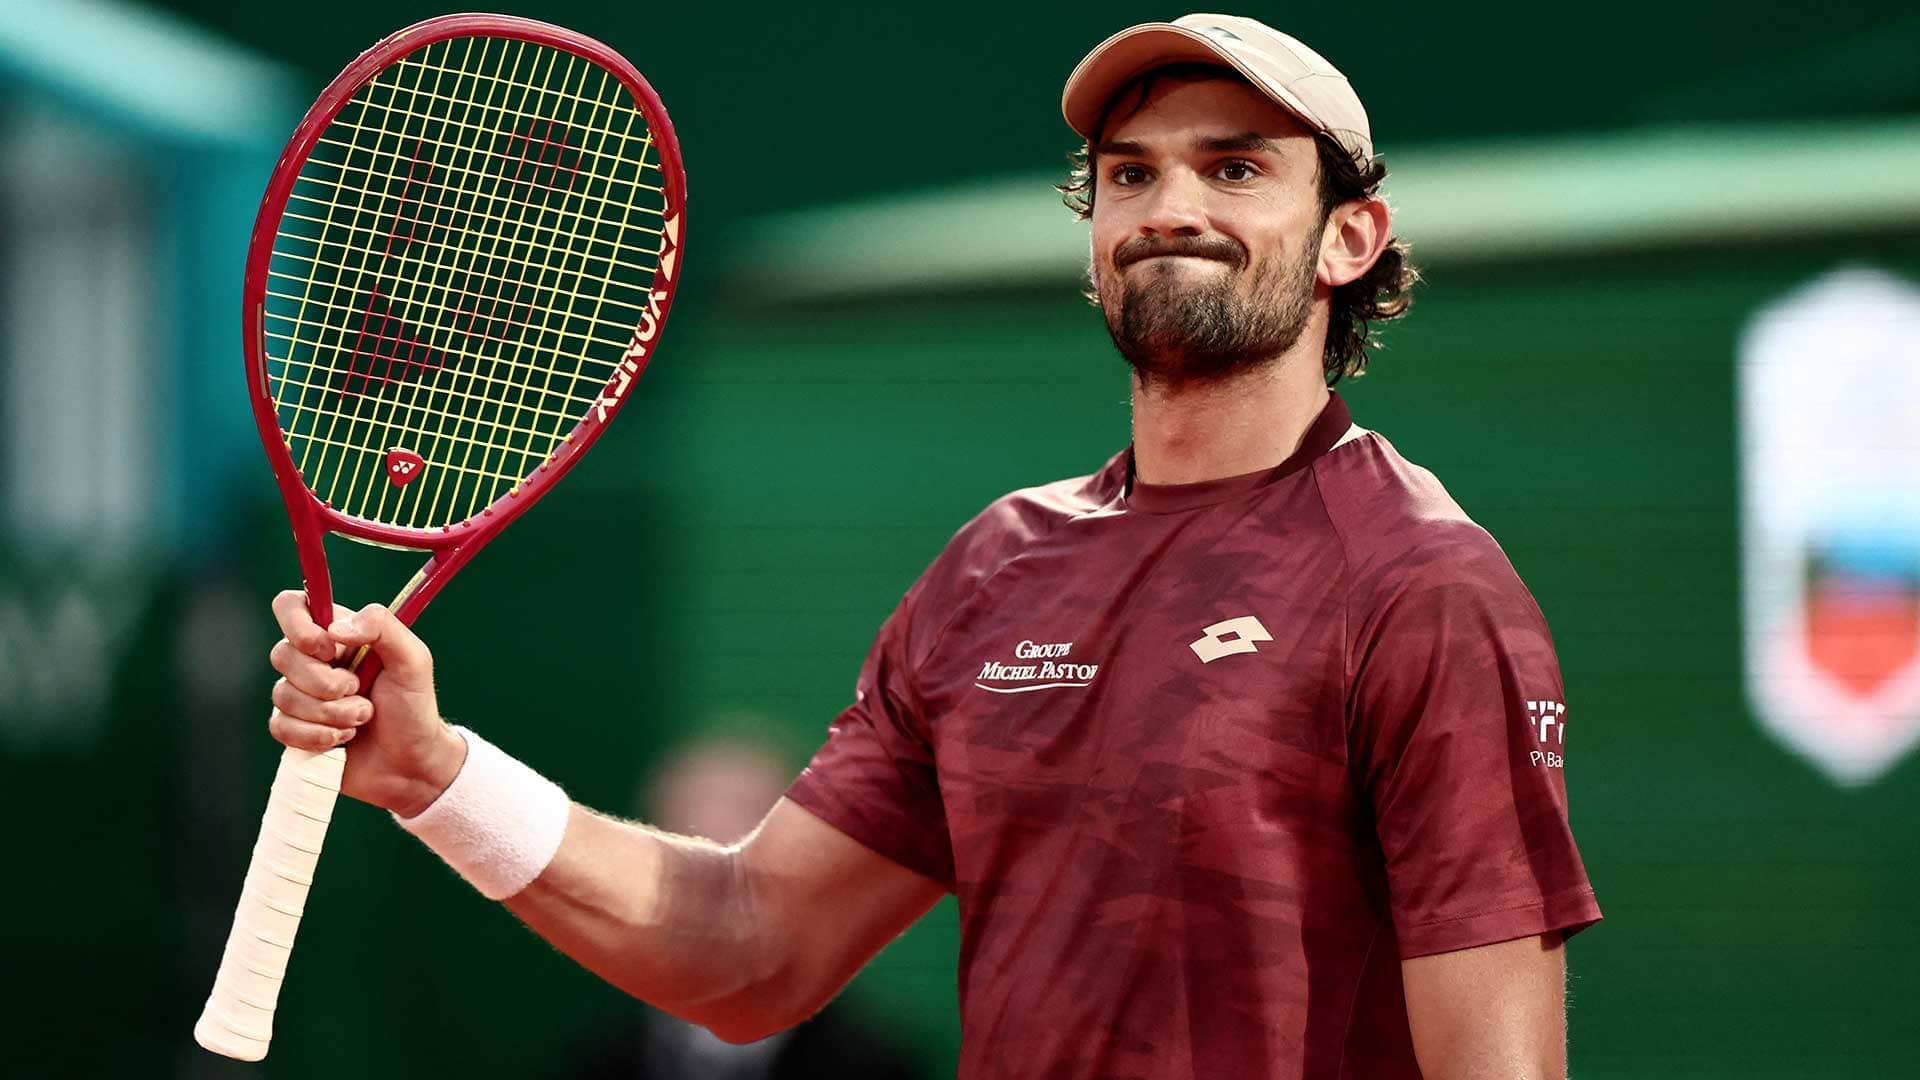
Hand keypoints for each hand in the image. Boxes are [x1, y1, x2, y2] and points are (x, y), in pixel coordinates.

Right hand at [266, 590, 466, 815]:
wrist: (411, 764)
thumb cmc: (415, 708)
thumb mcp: (414, 660)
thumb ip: (382, 627)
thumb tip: (334, 629)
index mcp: (339, 634)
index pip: (291, 606)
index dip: (298, 626)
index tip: (329, 648)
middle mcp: (314, 661)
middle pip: (282, 655)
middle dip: (325, 683)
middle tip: (361, 691)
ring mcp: (301, 695)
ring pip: (282, 696)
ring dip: (330, 714)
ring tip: (362, 718)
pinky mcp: (295, 729)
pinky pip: (281, 727)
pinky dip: (317, 736)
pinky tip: (343, 738)